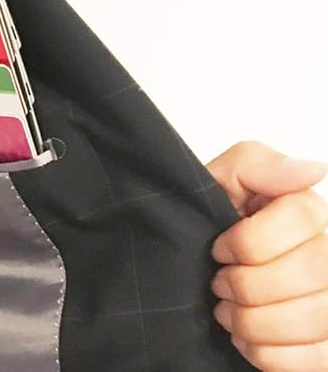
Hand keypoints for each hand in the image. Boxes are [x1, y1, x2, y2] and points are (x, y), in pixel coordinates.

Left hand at [207, 141, 327, 370]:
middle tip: (219, 283)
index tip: (219, 248)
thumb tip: (316, 169)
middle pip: (311, 273)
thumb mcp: (222, 179)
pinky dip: (268, 355)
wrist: (201, 257)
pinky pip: (316, 361)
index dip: (249, 241)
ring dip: (253, 322)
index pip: (302, 220)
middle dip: (248, 284)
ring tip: (228, 311)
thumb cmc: (213, 217)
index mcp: (310, 208)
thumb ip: (258, 165)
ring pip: (314, 321)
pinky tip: (246, 337)